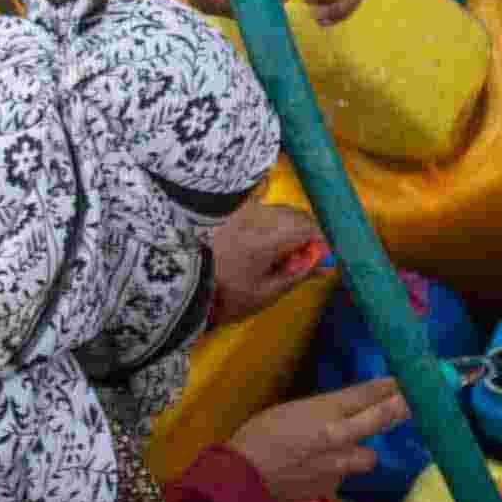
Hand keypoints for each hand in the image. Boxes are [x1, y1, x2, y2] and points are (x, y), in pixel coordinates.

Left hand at [204, 190, 329, 321]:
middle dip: (304, 234)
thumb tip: (323, 265)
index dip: (319, 242)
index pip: (308, 226)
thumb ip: (298, 274)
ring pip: (276, 211)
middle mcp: (258, 213)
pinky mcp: (227, 210)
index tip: (317, 260)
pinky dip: (267, 223)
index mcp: (271, 234)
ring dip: (285, 227)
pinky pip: (258, 210)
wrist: (178, 281)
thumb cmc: (226, 293)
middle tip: (298, 259)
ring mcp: (241, 208)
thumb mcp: (266, 292)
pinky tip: (257, 243)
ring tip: (276, 254)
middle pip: (294, 214)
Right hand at [228, 380, 410, 501]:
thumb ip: (323, 410)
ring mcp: (340, 464)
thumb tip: (346, 409)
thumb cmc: (257, 435)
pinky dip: (337, 471)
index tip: (409, 381)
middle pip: (382, 418)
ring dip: (361, 451)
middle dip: (402, 408)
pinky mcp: (333, 487)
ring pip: (367, 456)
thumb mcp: (289, 410)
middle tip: (415, 402)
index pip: (367, 394)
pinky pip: (344, 475)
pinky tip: (317, 470)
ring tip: (343, 449)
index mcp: (325, 410)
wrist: (242, 479)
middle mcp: (340, 435)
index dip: (391, 386)